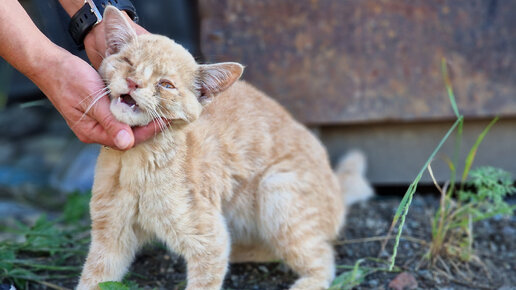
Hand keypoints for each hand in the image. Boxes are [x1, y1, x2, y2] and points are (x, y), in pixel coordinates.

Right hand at [81, 11, 165, 147]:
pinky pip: (121, 114)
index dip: (148, 130)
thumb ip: (110, 122)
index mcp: (92, 132)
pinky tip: (145, 101)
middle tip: (169, 114)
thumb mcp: (93, 100)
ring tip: (161, 108)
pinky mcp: (100, 109)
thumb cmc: (69, 79)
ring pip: (127, 124)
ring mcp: (98, 120)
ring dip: (143, 116)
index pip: (127, 140)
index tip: (165, 120)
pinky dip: (133, 108)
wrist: (50, 63)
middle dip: (149, 125)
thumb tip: (127, 143)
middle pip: (129, 134)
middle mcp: (96, 130)